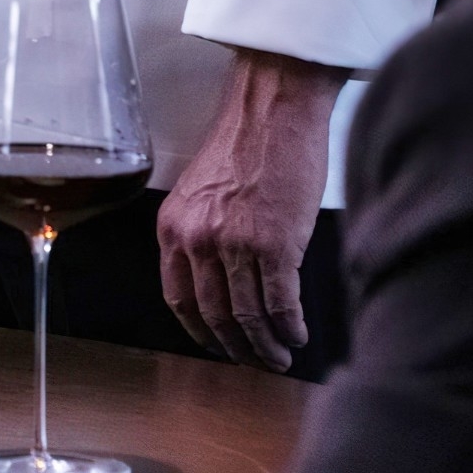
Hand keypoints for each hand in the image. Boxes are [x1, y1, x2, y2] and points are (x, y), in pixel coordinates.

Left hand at [157, 48, 345, 371]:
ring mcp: (235, 243)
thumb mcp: (203, 192)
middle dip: (238, 348)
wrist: (275, 111)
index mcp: (174, 227)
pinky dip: (290, 327)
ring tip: (281, 355)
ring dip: (266, 345)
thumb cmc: (246, 144)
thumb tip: (221, 281)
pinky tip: (298, 335)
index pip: (179, 298)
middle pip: (215, 315)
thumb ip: (203, 234)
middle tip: (257, 361)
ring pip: (248, 316)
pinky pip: (280, 303)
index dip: (201, 332)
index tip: (219, 345)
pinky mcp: (275, 244)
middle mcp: (198, 239)